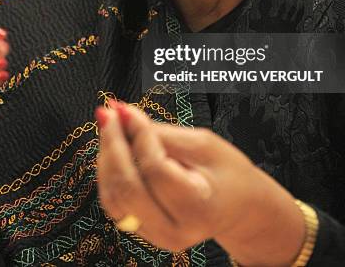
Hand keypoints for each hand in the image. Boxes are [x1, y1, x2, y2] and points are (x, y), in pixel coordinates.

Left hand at [96, 102, 304, 266]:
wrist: (237, 207)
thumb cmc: (225, 170)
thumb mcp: (203, 143)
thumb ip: (160, 133)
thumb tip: (121, 113)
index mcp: (198, 207)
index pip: (156, 169)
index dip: (138, 136)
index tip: (127, 109)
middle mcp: (174, 230)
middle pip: (128, 187)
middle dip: (112, 145)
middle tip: (107, 113)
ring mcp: (155, 236)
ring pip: (113, 196)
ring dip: (106, 157)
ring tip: (110, 126)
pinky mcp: (142, 232)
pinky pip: (114, 202)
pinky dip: (108, 172)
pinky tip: (113, 147)